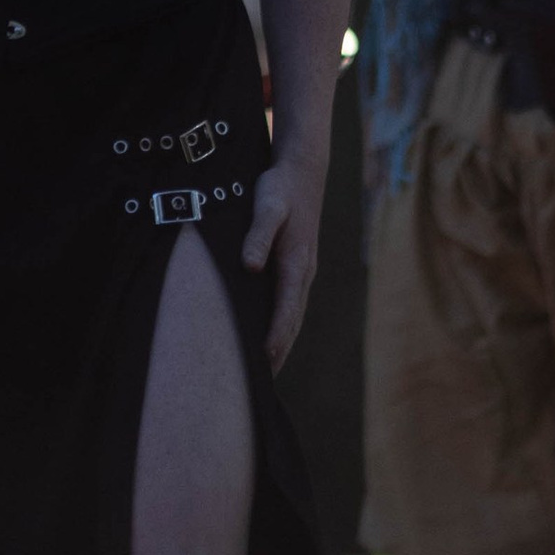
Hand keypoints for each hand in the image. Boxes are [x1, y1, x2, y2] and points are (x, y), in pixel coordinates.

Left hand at [242, 147, 326, 367]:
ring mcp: (303, 271)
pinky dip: (282, 326)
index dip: (274, 339)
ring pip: (293, 316)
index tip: (263, 363)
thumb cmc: (280, 188)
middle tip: (262, 384)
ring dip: (282, 343)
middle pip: (292, 323)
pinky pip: (290, 305)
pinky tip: (271, 335)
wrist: (302, 170)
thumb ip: (258, 235)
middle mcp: (303, 273)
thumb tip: (251, 266)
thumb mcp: (267, 206)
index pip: (286, 312)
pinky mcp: (297, 266)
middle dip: (279, 353)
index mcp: (296, 264)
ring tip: (266, 371)